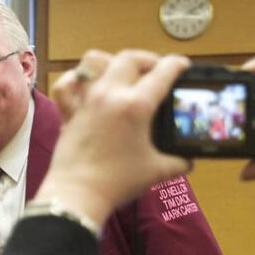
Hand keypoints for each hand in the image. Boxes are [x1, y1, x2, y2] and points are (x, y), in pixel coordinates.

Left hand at [39, 49, 191, 228]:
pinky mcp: (68, 112)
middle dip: (147, 59)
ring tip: (122, 72)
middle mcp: (110, 95)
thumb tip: (188, 159)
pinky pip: (66, 84)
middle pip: (130, 58)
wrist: (78, 196)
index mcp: (136, 105)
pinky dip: (74, 79)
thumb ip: (177, 161)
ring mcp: (86, 100)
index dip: (177, 65)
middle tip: (156, 70)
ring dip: (111, 60)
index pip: (163, 72)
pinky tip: (85, 84)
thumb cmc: (117, 183)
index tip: (183, 67)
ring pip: (95, 61)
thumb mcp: (156, 171)